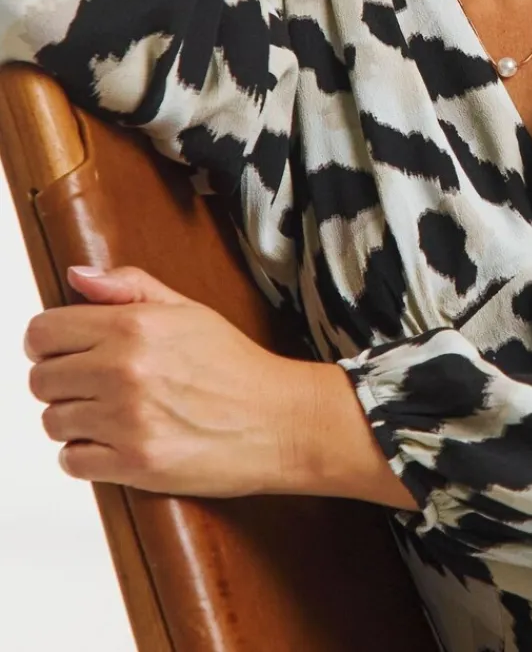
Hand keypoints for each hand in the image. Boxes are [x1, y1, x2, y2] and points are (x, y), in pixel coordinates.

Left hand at [23, 264, 315, 496]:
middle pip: (41, 380)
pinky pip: (71, 461)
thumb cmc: (235, 365)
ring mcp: (126, 421)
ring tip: (112, 412)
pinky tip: (117, 439)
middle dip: (62, 381)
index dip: (49, 341)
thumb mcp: (187, 310)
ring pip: (53, 422)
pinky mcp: (134, 465)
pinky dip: (86, 454)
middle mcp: (123, 372)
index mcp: (133, 327)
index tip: (65, 349)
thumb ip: (127, 287)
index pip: (43, 332)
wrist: (279, 420)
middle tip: (95, 383)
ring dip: (75, 419)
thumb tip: (77, 277)